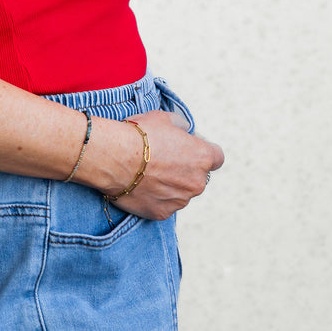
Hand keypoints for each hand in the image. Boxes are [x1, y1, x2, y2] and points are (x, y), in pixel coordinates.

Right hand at [103, 110, 223, 220]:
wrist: (115, 158)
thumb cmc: (139, 136)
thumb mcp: (164, 118)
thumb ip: (181, 126)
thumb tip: (184, 131)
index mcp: (202, 157)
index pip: (217, 157)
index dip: (204, 151)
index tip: (189, 148)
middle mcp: (196, 182)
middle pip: (197, 176)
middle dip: (184, 169)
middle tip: (161, 159)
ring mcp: (180, 200)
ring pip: (181, 192)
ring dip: (170, 184)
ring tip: (146, 172)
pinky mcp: (162, 213)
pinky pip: (164, 204)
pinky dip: (156, 197)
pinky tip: (140, 185)